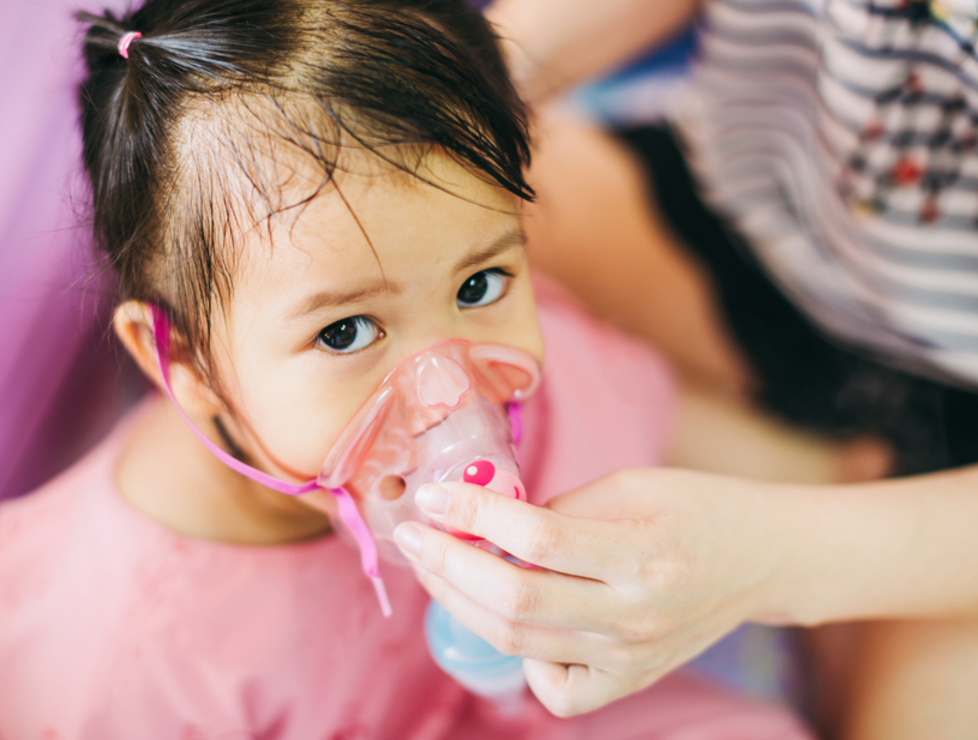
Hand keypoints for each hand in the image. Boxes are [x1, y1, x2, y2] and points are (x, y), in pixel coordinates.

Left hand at [392, 467, 790, 715]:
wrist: (761, 559)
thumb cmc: (694, 509)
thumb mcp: (630, 486)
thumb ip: (557, 509)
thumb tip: (483, 521)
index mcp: (642, 554)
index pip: (538, 540)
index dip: (474, 514)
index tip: (433, 495)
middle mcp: (634, 615)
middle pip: (516, 601)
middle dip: (448, 565)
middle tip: (413, 534)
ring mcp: (630, 658)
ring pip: (518, 643)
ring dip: (460, 601)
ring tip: (434, 565)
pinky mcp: (627, 681)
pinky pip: (554, 689)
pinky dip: (518, 657)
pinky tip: (513, 618)